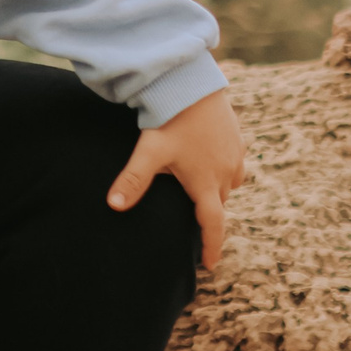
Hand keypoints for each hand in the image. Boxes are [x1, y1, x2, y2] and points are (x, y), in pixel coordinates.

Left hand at [107, 88, 247, 267]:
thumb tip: (113, 206)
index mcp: (206, 182)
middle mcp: (226, 172)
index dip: (211, 246)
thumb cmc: (170, 119)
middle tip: (199, 226)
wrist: (192, 84)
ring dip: (217, 191)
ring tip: (202, 195)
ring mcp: (235, 154)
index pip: (212, 224)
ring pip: (229, 184)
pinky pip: (235, 163)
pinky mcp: (237, 137)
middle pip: (219, 203)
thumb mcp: (149, 152)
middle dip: (211, 217)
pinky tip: (209, 161)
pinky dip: (224, 170)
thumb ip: (132, 180)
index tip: (210, 265)